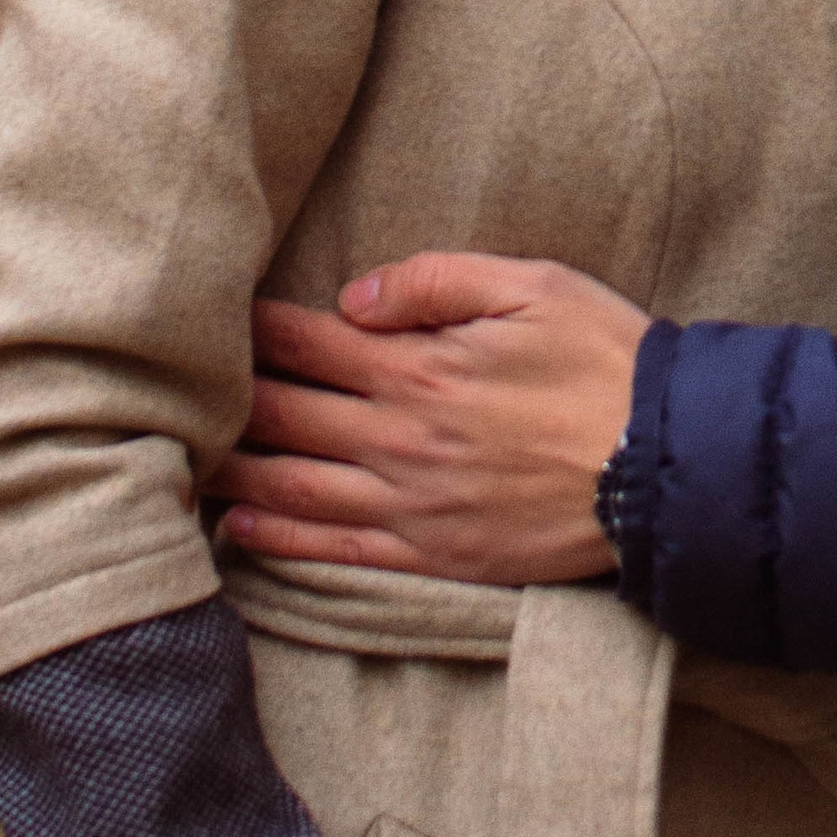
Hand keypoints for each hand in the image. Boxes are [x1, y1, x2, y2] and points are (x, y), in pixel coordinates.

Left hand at [212, 252, 647, 586]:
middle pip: (281, 416)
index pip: (306, 342)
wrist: (670, 465)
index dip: (249, 328)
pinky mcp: (434, 553)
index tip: (207, 319)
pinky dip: (279, 540)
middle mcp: (400, 437)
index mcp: (420, 367)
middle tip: (166, 392)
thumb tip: (351, 297)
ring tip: (184, 461)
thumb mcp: (535, 287)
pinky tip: (240, 529)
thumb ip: (436, 282)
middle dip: (222, 400)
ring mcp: (411, 502)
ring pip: (292, 488)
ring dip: (232, 473)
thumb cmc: (609, 363)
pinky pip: (336, 550)